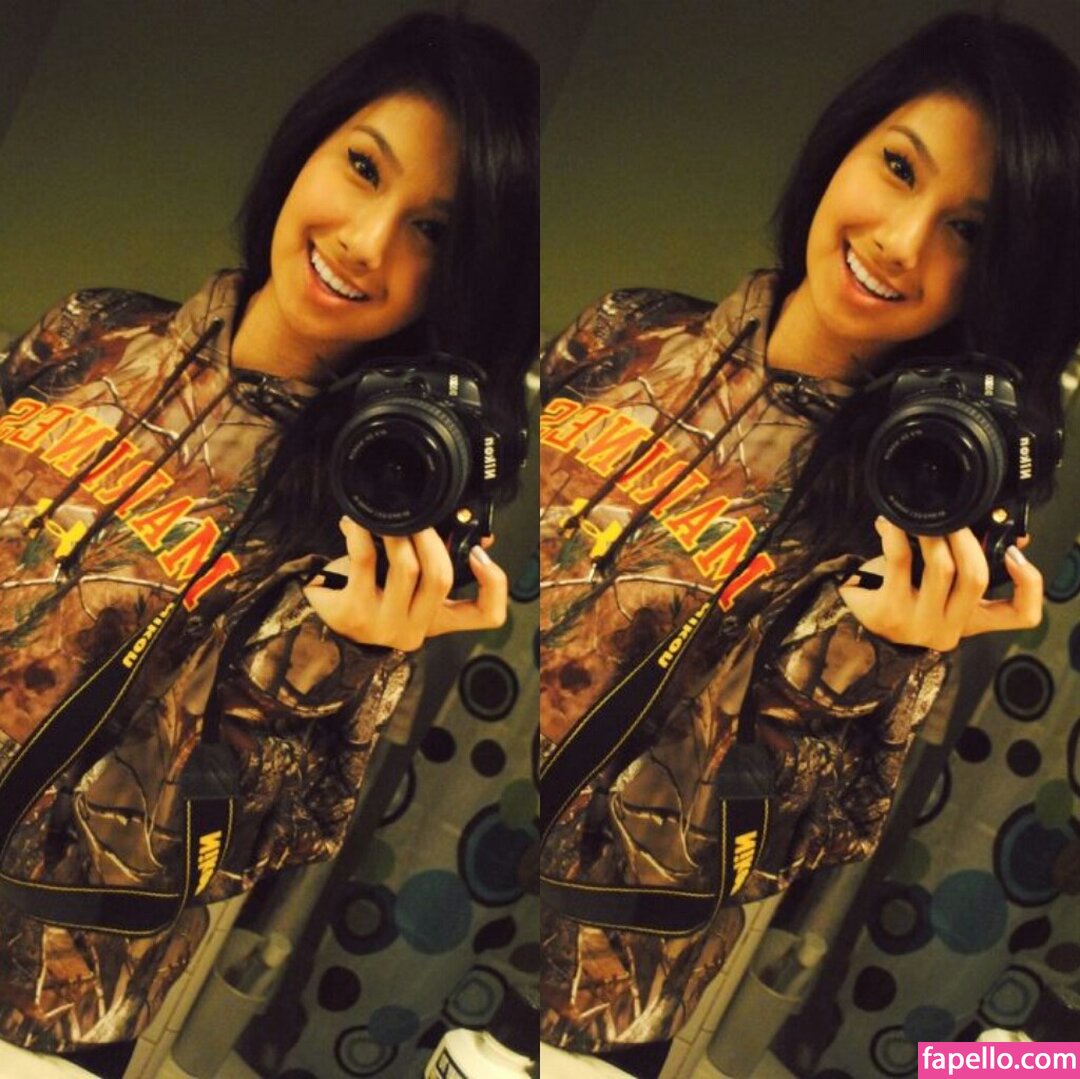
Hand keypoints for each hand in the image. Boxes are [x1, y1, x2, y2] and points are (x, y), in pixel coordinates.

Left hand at [303, 518, 507, 650]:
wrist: (325, 620)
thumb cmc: (372, 595)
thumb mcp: (408, 585)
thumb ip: (437, 561)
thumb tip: (476, 532)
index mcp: (438, 620)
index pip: (486, 615)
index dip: (494, 584)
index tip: (480, 554)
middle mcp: (415, 629)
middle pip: (440, 578)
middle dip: (431, 539)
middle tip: (419, 517)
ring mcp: (383, 625)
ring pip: (405, 568)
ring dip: (398, 532)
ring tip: (388, 517)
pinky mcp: (351, 613)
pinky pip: (364, 560)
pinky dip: (361, 533)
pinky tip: (356, 522)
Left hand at [838, 517, 1042, 650]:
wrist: (858, 621)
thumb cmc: (904, 597)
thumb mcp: (940, 587)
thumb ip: (967, 564)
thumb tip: (1005, 532)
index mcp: (970, 621)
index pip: (1021, 615)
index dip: (1030, 585)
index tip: (1015, 554)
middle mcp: (948, 628)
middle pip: (975, 578)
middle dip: (967, 540)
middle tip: (954, 519)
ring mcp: (917, 624)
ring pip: (941, 568)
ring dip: (934, 534)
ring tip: (923, 518)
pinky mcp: (886, 612)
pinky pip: (899, 560)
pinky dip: (896, 534)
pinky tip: (890, 522)